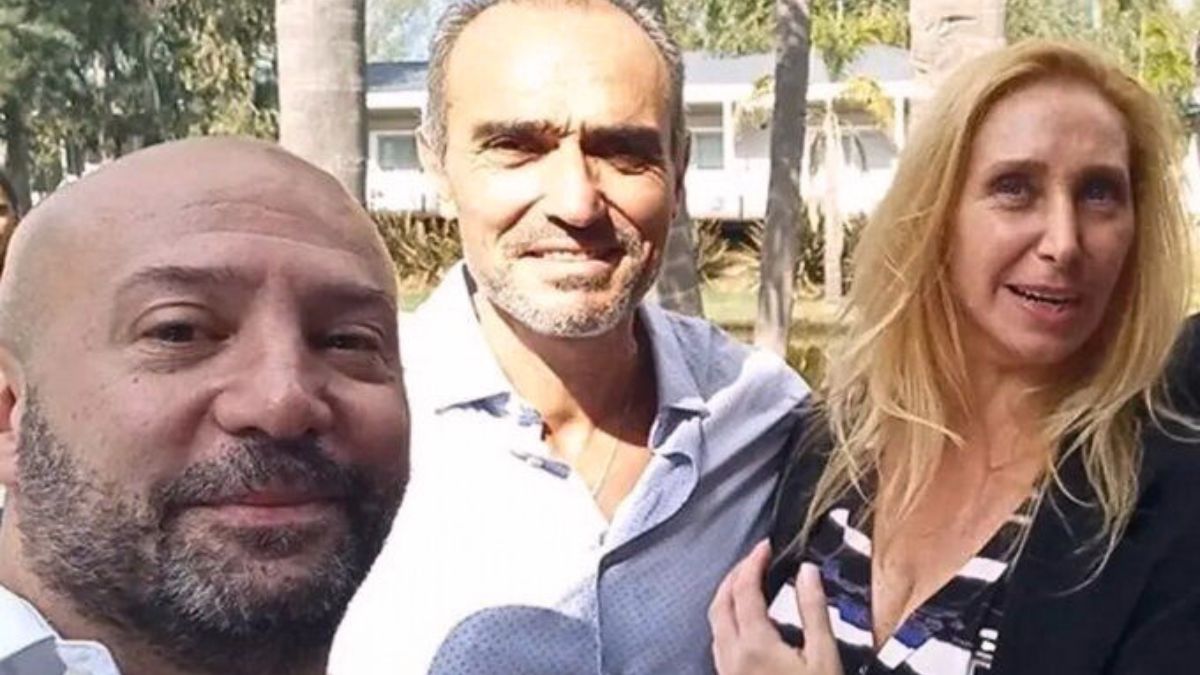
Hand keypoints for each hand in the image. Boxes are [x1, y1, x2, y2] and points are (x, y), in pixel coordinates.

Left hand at [709, 540, 843, 674]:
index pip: (744, 589)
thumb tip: (808, 572)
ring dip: (727, 598)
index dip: (754, 562)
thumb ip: (814, 612)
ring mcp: (726, 672)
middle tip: (753, 560)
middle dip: (734, 576)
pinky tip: (744, 625)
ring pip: (715, 624)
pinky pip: (719, 644)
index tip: (766, 547)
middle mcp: (732, 657)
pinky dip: (727, 623)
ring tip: (747, 585)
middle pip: (720, 603)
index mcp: (755, 644)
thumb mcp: (824, 658)